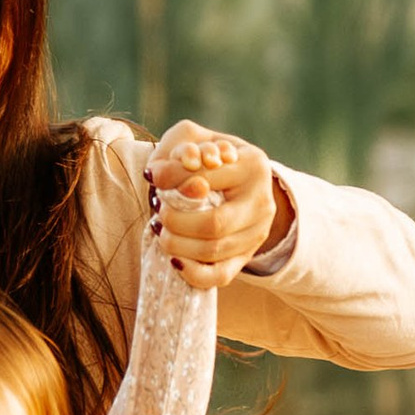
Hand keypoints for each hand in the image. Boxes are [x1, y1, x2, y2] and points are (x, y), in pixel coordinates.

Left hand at [145, 123, 283, 291]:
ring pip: (214, 251)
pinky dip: (192, 272)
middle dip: (176, 221)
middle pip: (214, 223)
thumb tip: (155, 173)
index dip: (173, 178)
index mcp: (253, 165)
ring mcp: (257, 233)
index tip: (152, 176)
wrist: (239, 182)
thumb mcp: (196, 138)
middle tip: (159, 210)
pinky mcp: (246, 257)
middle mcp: (262, 202)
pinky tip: (174, 258)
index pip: (207, 176)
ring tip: (161, 229)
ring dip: (177, 244)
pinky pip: (220, 276)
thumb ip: (176, 146)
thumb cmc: (209, 157)